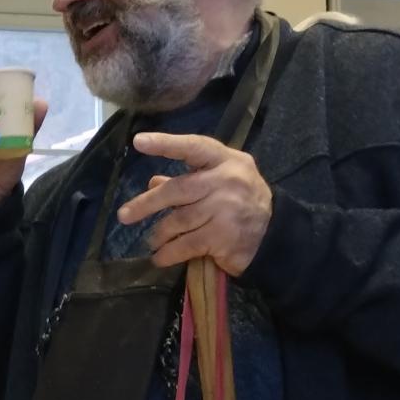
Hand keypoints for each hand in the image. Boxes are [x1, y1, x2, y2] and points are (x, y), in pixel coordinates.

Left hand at [119, 133, 272, 275]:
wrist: (275, 235)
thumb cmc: (242, 202)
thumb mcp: (222, 182)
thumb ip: (190, 179)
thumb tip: (153, 182)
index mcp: (226, 160)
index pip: (194, 147)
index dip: (166, 143)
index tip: (139, 142)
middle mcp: (227, 181)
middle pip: (177, 189)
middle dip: (146, 204)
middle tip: (124, 215)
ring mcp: (226, 209)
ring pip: (178, 220)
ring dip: (159, 233)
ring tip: (153, 240)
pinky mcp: (222, 237)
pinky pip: (185, 244)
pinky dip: (168, 253)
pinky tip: (160, 257)